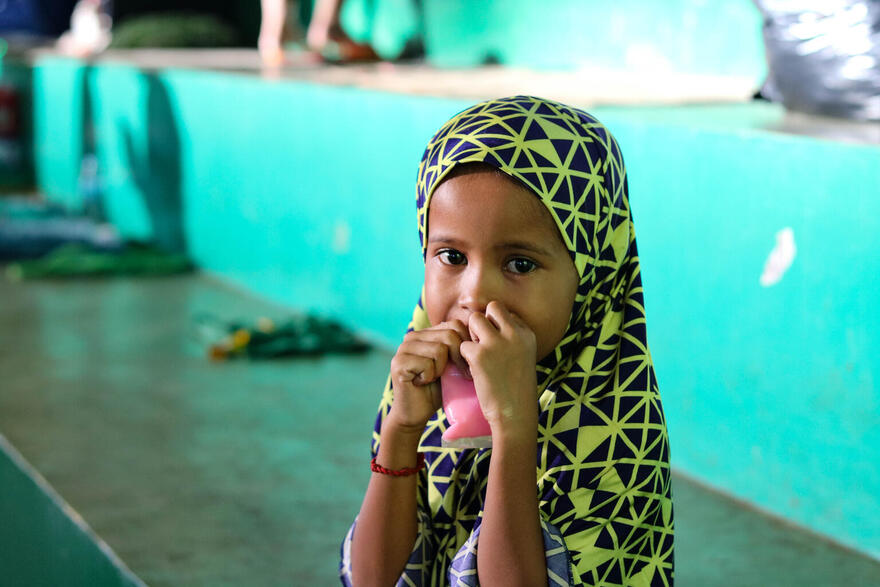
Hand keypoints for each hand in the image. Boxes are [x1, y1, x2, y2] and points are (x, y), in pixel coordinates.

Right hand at [387, 320, 469, 432]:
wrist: (416, 413)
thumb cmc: (437, 390)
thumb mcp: (452, 365)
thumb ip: (459, 348)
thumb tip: (480, 335)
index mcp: (426, 333)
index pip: (455, 325)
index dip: (467, 345)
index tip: (469, 366)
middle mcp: (413, 337)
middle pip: (449, 335)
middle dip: (459, 358)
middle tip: (459, 375)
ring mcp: (403, 348)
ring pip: (439, 349)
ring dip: (442, 369)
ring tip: (434, 378)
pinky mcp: (398, 363)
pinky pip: (427, 363)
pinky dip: (430, 376)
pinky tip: (422, 382)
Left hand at [460, 301, 537, 437]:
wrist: (515, 415)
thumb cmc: (518, 390)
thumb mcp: (524, 357)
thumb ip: (511, 339)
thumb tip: (489, 324)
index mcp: (527, 334)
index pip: (506, 313)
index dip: (497, 326)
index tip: (497, 346)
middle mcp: (515, 334)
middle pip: (492, 308)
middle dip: (483, 322)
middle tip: (482, 344)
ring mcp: (497, 343)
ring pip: (474, 319)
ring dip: (472, 335)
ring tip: (477, 356)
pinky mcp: (479, 355)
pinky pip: (463, 345)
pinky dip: (464, 358)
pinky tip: (473, 372)